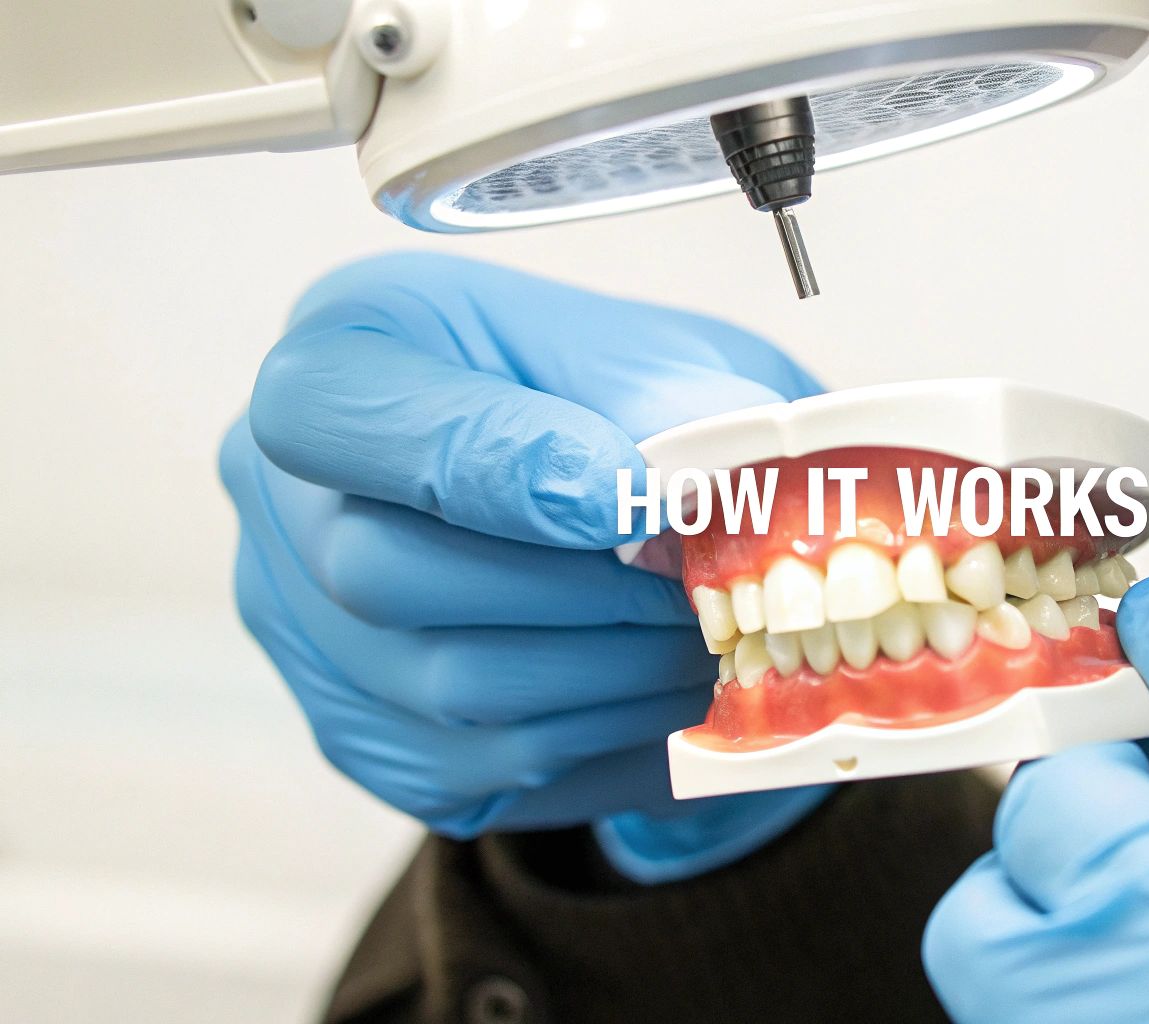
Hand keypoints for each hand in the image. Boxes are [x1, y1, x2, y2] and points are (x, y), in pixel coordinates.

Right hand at [220, 252, 828, 881]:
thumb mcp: (660, 362)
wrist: (629, 516)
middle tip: (699, 592)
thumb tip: (684, 492)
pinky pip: (479, 765)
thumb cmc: (625, 411)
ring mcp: (303, 628)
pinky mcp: (361, 737)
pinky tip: (660, 689)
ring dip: (609, 673)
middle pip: (379, 571)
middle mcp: (279, 491)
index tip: (630, 496)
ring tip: (701, 641)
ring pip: (443, 687)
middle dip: (576, 592)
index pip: (326, 403)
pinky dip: (600, 732)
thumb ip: (664, 405)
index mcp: (341, 348)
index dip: (481, 458)